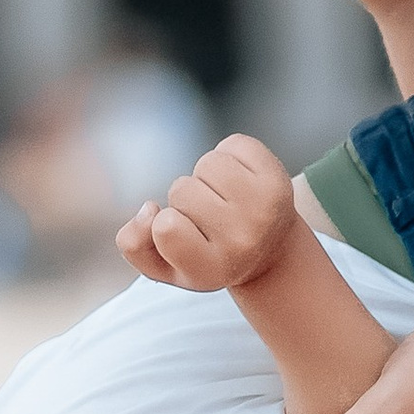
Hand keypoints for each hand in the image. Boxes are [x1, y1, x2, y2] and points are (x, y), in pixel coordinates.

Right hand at [117, 135, 298, 293]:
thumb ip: (135, 245)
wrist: (271, 250)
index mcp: (212, 269)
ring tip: (223, 197)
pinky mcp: (278, 179)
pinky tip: (239, 180)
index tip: (185, 235)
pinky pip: (233, 144)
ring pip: (207, 163)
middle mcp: (244, 240)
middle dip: (186, 198)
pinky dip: (229, 155)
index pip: (166, 226)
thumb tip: (149, 208)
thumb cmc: (207, 254)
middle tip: (208, 217)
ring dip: (206, 175)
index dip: (166, 222)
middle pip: (182, 190)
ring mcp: (265, 208)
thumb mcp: (165, 266)